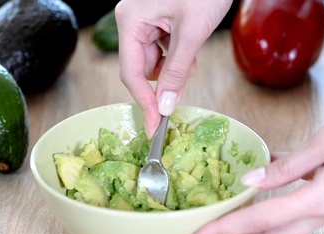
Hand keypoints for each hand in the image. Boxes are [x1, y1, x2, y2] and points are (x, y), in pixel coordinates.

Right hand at [115, 0, 231, 135]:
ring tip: (192, 50)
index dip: (144, 102)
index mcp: (130, 20)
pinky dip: (176, 52)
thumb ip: (176, 72)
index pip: (131, 73)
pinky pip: (160, 46)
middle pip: (141, 66)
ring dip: (173, 64)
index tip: (155, 127)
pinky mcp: (156, 17)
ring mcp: (143, 18)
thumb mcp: (192, 33)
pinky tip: (190, 44)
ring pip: (153, 59)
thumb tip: (164, 105)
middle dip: (165, 76)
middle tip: (187, 76)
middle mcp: (131, 19)